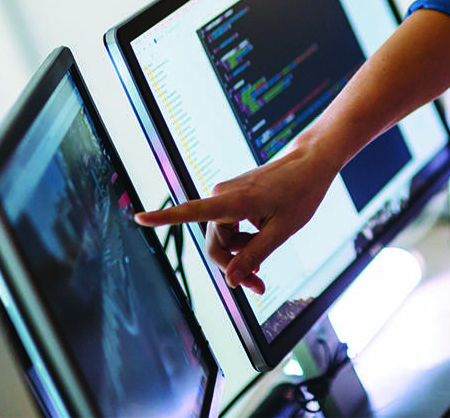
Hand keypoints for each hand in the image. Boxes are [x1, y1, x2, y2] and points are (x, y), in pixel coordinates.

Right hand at [134, 143, 336, 294]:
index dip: (164, 218)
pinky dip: (243, 240)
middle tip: (258, 286)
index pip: (191, 211)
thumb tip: (231, 281)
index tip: (138, 217)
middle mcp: (224, 195)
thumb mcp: (283, 230)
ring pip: (223, 237)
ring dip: (240, 254)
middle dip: (232, 266)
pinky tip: (261, 241)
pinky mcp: (233, 196)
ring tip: (264, 266)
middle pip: (215, 243)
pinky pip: (230, 226)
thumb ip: (255, 255)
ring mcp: (227, 194)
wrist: (310, 162)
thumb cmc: (301, 192)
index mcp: (234, 201)